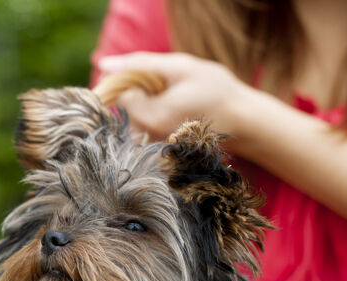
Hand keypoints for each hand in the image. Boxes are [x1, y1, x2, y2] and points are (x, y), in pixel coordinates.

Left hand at [98, 52, 249, 140]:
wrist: (242, 122)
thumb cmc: (216, 91)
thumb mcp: (180, 67)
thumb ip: (140, 64)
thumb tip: (103, 64)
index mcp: (149, 117)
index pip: (117, 93)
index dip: (130, 78)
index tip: (154, 76)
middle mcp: (145, 137)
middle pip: (124, 106)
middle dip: (140, 91)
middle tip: (171, 87)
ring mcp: (150, 146)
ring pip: (133, 116)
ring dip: (148, 103)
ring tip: (178, 100)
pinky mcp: (156, 149)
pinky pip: (143, 126)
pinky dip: (154, 114)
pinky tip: (176, 112)